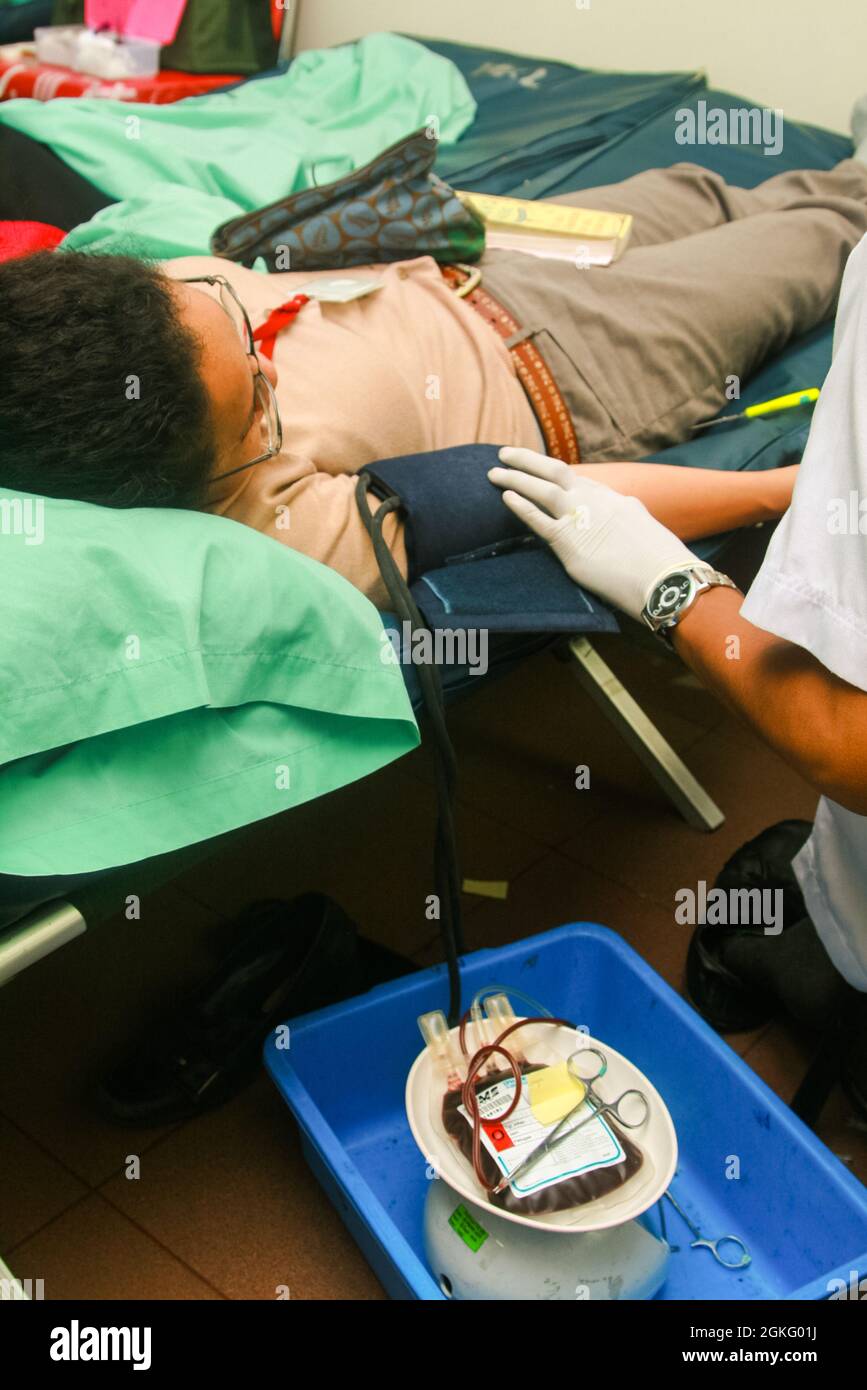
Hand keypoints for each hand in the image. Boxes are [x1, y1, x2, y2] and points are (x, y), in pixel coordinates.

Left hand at [488, 447, 699, 620]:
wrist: (666, 579)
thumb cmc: (661, 563)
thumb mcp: (646, 529)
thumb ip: (629, 518)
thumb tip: (627, 513)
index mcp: (616, 499)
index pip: (579, 479)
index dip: (553, 472)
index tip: (536, 468)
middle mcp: (597, 502)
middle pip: (557, 471)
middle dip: (528, 460)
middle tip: (505, 454)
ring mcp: (582, 519)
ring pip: (542, 489)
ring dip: (516, 478)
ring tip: (494, 473)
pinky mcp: (570, 544)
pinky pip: (538, 520)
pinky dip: (521, 506)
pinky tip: (505, 497)